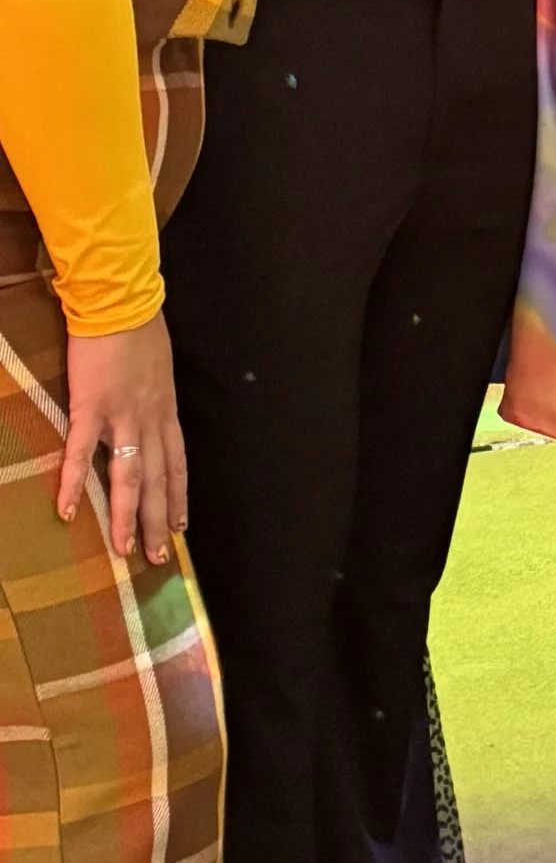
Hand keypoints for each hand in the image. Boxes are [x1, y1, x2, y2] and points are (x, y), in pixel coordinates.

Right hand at [60, 314, 186, 564]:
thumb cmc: (140, 329)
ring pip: (128, 477)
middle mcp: (150, 420)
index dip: (179, 496)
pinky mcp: (91, 407)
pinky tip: (66, 512)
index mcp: (165, 411)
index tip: (181, 525)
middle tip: (158, 558)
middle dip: (159, 521)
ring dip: (126, 517)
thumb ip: (154, 394)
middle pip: (158, 480)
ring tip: (125, 550)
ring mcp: (122, 416)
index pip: (177, 463)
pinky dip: (71, 483)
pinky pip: (81, 453)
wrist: (121, 303)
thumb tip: (150, 407)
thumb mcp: (159, 367)